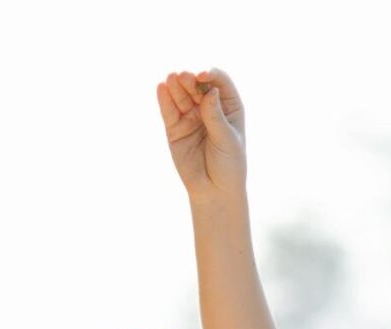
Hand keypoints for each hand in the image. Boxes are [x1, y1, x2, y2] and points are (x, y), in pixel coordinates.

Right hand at [157, 68, 245, 202]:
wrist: (214, 190)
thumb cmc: (228, 164)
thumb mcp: (226, 139)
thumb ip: (215, 116)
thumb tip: (209, 91)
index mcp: (229, 106)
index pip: (220, 83)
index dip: (211, 75)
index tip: (203, 75)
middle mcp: (209, 107)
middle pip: (198, 86)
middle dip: (191, 80)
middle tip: (184, 77)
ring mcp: (190, 116)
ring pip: (181, 96)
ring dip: (177, 86)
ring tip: (171, 78)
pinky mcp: (175, 128)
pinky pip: (169, 110)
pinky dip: (164, 99)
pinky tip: (161, 88)